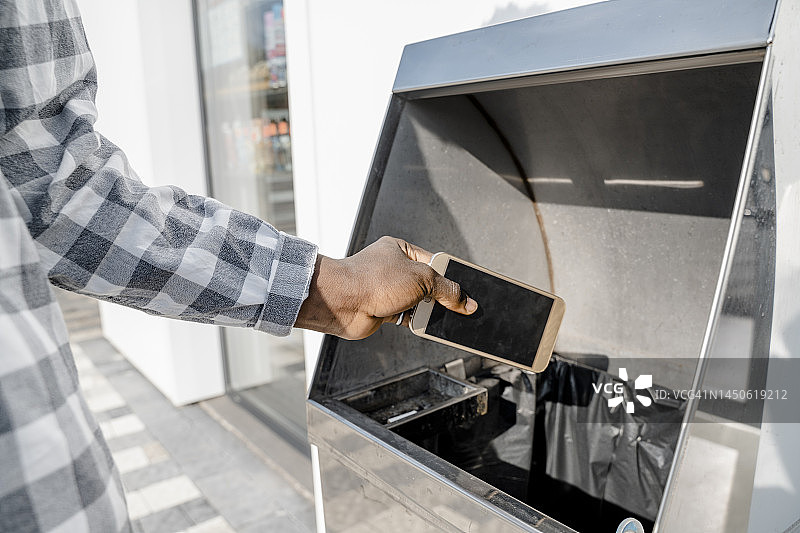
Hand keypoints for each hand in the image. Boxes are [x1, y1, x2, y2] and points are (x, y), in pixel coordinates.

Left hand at [295, 236, 477, 339]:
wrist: (342, 302)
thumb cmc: (371, 280)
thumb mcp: (421, 279)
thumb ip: (447, 289)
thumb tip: (466, 300)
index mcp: (402, 250)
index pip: (435, 262)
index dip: (452, 276)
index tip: (467, 288)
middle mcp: (394, 268)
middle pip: (429, 284)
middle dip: (442, 296)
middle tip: (459, 306)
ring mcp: (388, 290)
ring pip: (419, 302)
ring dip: (428, 311)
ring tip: (439, 316)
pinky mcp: (384, 310)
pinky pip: (408, 317)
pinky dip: (417, 322)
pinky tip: (424, 325)